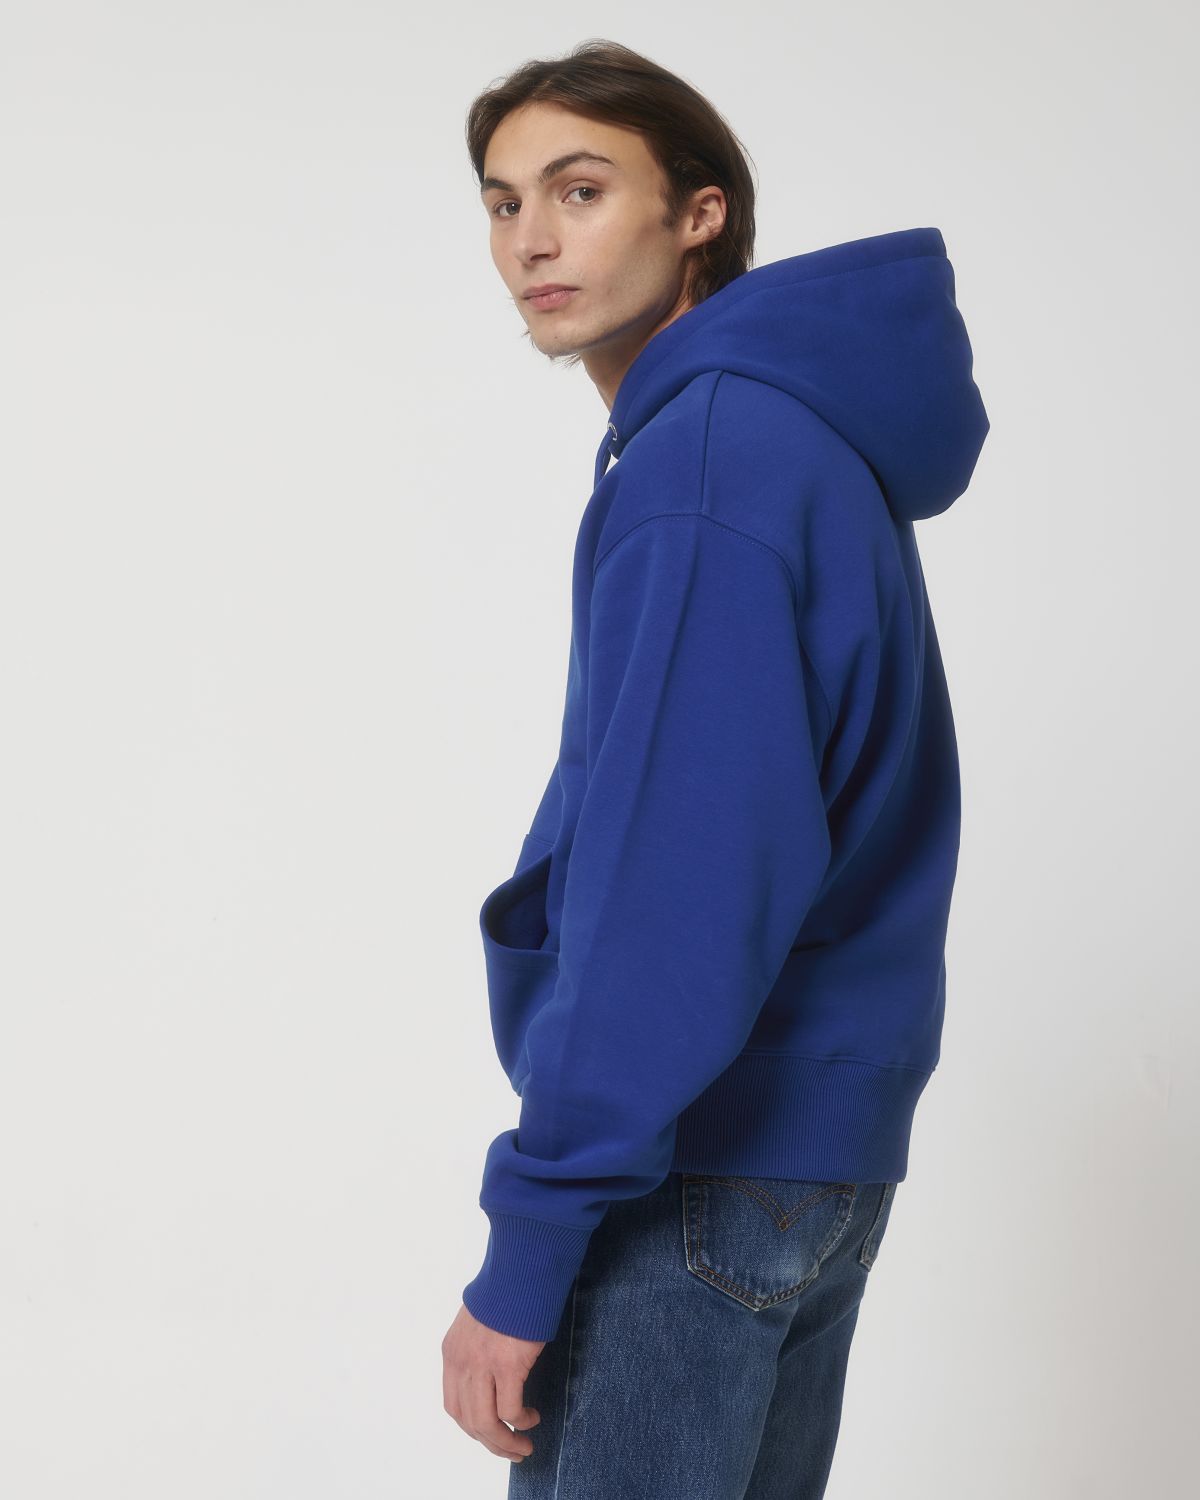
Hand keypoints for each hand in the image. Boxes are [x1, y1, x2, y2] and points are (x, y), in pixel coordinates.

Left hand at [442, 1302, 545, 1462]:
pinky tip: (532, 1418)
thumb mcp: (477, 1322)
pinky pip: (511, 1410)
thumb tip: (489, 1375)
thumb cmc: (506, 1292)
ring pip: (486, 1423)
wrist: (521, 1271)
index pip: (453, 1405)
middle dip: (490, 1443)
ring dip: (505, 1442)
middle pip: (468, 1420)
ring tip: (522, 1446)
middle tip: (511, 1451)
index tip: (490, 1435)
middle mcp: (462, 1363)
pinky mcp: (508, 1365)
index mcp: (452, 1353)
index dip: (471, 1426)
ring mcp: (483, 1365)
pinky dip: (520, 1421)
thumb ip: (476, 1349)